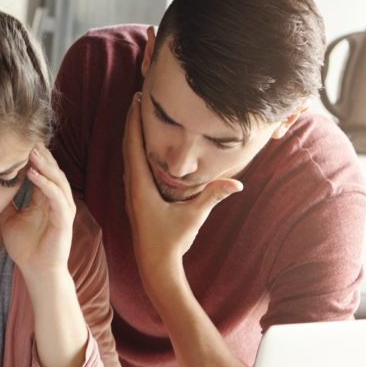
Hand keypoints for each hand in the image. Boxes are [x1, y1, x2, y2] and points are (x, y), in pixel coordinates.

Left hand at [0, 144, 75, 282]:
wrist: (36, 271)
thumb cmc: (26, 248)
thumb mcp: (9, 220)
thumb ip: (6, 204)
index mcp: (45, 200)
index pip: (43, 173)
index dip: (34, 159)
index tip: (20, 144)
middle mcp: (57, 202)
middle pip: (52, 172)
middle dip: (42, 156)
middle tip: (28, 140)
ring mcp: (63, 210)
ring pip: (57, 181)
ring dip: (45, 165)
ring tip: (32, 152)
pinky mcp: (64, 220)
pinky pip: (57, 198)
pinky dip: (46, 184)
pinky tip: (34, 174)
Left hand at [122, 93, 241, 283]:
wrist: (155, 267)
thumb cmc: (172, 242)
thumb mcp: (194, 217)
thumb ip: (213, 197)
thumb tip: (237, 184)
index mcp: (141, 189)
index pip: (134, 148)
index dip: (134, 123)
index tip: (136, 101)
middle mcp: (132, 189)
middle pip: (128, 148)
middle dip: (132, 123)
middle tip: (136, 99)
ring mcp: (132, 195)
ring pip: (128, 158)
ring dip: (132, 136)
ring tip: (137, 116)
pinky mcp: (136, 201)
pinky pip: (132, 169)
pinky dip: (134, 152)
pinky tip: (140, 147)